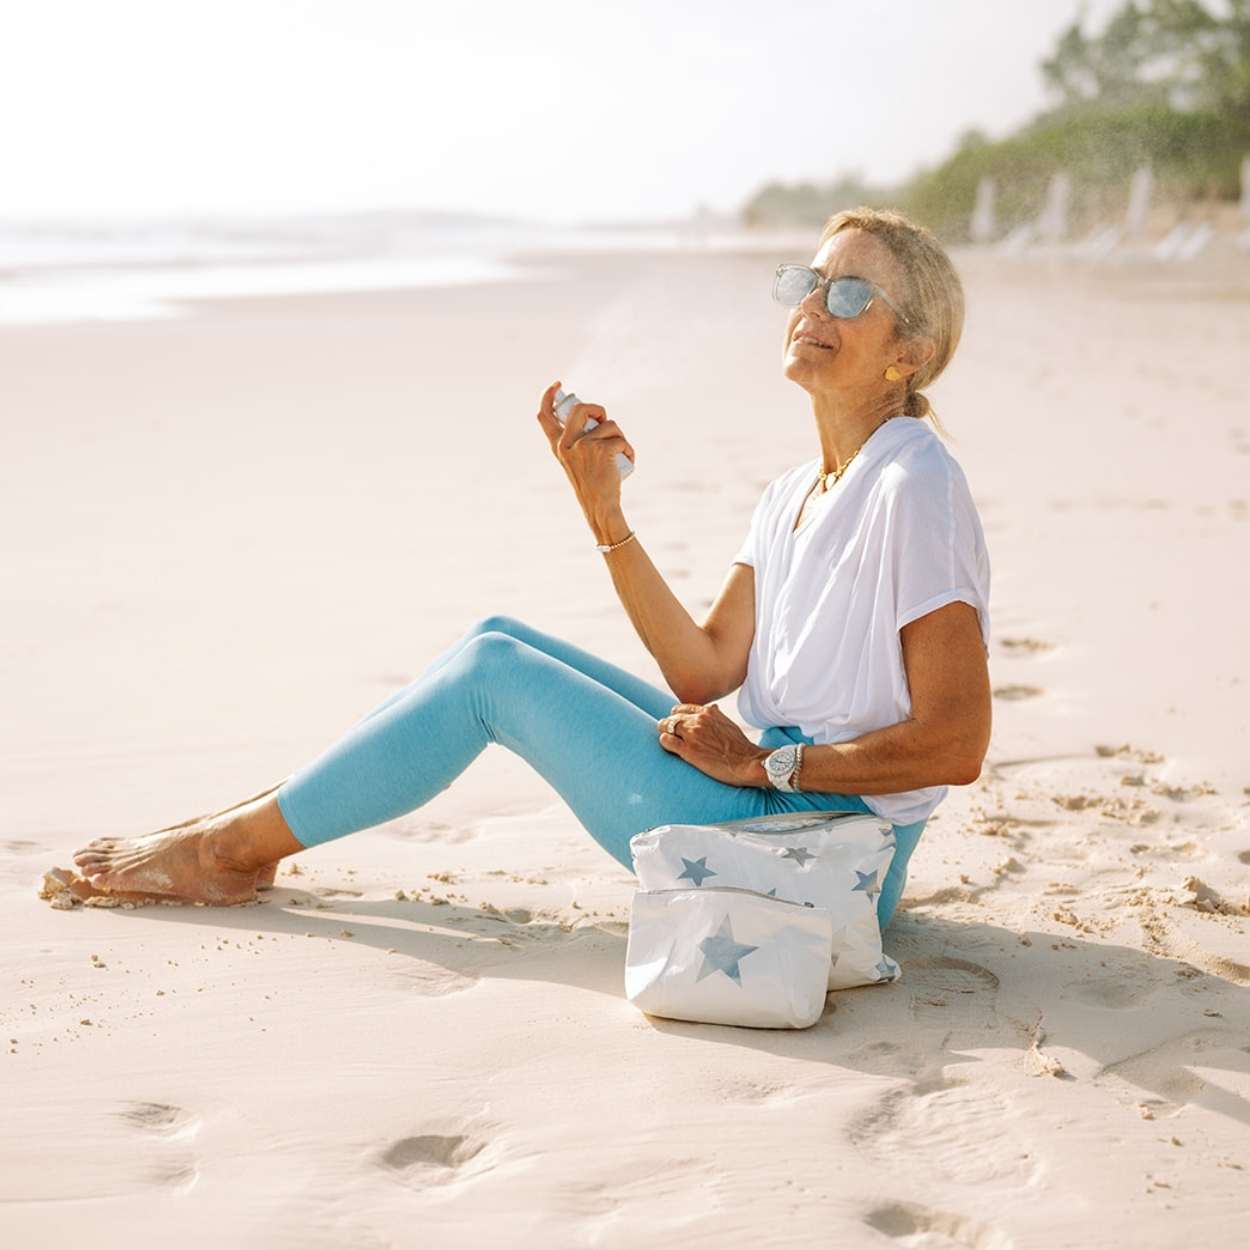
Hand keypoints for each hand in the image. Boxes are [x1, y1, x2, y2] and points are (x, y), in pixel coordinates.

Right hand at [535, 379, 635, 521]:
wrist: (600, 507)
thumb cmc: (592, 485)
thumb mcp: (576, 462)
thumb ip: (577, 442)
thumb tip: (596, 418)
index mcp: (557, 446)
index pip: (545, 415)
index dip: (548, 396)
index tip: (558, 384)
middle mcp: (566, 444)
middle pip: (581, 408)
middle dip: (598, 409)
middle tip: (606, 420)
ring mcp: (583, 445)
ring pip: (609, 424)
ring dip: (620, 436)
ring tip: (620, 453)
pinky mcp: (601, 449)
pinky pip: (621, 439)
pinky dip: (629, 449)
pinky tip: (627, 461)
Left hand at [658, 702, 767, 787]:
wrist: (748, 763)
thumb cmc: (741, 747)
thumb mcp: (729, 723)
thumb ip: (716, 716)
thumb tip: (712, 708)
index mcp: (708, 712)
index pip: (682, 708)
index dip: (678, 717)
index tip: (678, 725)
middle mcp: (699, 720)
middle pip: (672, 717)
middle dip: (669, 725)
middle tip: (669, 733)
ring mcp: (692, 734)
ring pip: (666, 726)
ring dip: (665, 733)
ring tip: (667, 740)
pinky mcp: (688, 750)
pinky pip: (666, 741)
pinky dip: (665, 743)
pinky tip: (669, 747)